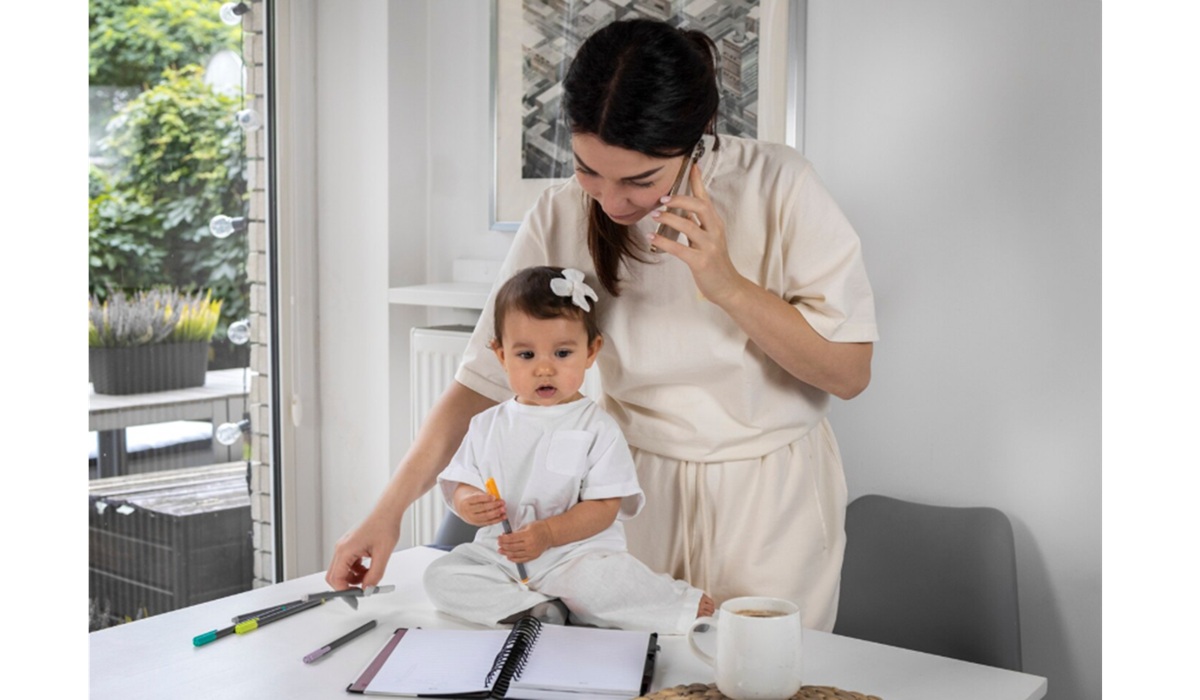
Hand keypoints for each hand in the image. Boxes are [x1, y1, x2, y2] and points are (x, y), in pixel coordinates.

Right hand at [325, 514, 399, 589]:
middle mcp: (341, 548)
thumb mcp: (382, 554)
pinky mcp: (350, 545)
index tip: (356, 598)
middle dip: (348, 585)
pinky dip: (357, 570)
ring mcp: (344, 546)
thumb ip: (374, 575)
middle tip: (362, 591)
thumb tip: (368, 589)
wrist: (387, 511)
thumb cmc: (384, 525)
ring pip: (342, 570)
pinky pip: (349, 564)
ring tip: (371, 575)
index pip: (336, 578)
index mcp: (345, 550)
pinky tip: (370, 567)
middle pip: (335, 575)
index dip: (344, 591)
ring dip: (354, 577)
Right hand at [454, 484, 507, 526]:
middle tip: (501, 503)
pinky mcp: (477, 524)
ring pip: (485, 516)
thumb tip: (496, 497)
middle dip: (493, 505)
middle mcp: (468, 510)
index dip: (486, 498)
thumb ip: (484, 495)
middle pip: (482, 508)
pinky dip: (496, 520)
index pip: (476, 499)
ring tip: (503, 510)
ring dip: (496, 513)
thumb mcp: (475, 494)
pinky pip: (488, 522)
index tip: (494, 496)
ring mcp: (472, 518)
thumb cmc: (471, 499)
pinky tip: (502, 517)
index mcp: (467, 501)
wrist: (462, 507)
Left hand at [498, 520, 552, 563]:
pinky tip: (508, 557)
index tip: (499, 538)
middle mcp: (529, 544)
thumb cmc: (539, 528)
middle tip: (498, 544)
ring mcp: (531, 551)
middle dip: (503, 546)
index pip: (512, 538)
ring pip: (515, 554)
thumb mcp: (527, 526)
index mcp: (528, 535)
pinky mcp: (533, 556)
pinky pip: (521, 560)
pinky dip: (514, 559)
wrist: (550, 534)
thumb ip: (516, 532)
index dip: (503, 539)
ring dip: (506, 553)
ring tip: (501, 551)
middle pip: (512, 547)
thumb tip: (505, 536)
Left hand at [647, 163, 747, 303]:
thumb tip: (681, 209)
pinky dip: (664, 242)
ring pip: (689, 226)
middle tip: (662, 197)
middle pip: (700, 206)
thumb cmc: (714, 261)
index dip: (697, 182)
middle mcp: (714, 231)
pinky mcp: (701, 262)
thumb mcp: (708, 238)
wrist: (728, 287)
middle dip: (681, 199)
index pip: (705, 198)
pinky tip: (652, 238)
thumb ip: (696, 223)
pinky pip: (680, 248)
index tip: (691, 166)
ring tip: (654, 215)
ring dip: (669, 218)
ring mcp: (709, 246)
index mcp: (715, 223)